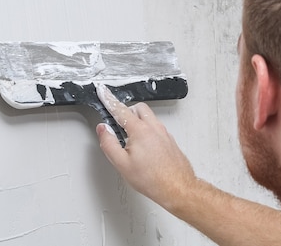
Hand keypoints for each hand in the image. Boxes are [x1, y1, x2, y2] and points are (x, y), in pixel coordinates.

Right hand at [95, 83, 196, 211]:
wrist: (177, 188)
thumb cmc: (153, 179)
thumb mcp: (122, 164)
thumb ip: (109, 143)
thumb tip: (103, 129)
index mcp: (140, 131)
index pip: (121, 110)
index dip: (109, 100)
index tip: (103, 92)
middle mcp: (154, 128)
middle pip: (138, 108)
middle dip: (126, 111)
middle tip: (118, 123)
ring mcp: (164, 133)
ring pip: (148, 117)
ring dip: (138, 121)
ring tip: (131, 140)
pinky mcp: (169, 140)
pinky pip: (156, 127)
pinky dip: (147, 130)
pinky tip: (144, 147)